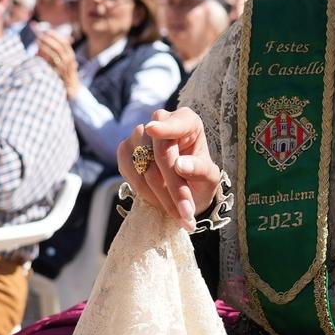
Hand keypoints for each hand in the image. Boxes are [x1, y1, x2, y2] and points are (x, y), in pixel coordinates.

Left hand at [35, 30, 81, 95]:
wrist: (71, 88)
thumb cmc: (63, 73)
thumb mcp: (62, 61)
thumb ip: (56, 51)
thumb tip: (45, 39)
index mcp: (71, 55)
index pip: (64, 42)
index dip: (55, 35)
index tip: (46, 31)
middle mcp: (69, 60)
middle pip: (60, 46)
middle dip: (49, 39)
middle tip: (39, 35)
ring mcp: (65, 67)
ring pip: (56, 53)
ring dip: (46, 46)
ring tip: (37, 41)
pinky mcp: (59, 73)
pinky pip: (51, 62)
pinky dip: (45, 56)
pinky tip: (38, 52)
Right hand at [115, 108, 221, 231]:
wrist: (185, 189)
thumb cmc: (200, 177)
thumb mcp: (210, 177)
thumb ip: (200, 169)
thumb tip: (180, 165)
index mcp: (187, 120)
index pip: (176, 124)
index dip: (166, 128)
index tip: (153, 129)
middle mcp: (160, 121)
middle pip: (161, 152)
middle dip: (175, 187)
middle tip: (187, 213)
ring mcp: (139, 135)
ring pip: (146, 168)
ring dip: (162, 196)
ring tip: (179, 214)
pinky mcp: (125, 151)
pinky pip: (131, 176)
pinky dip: (147, 194)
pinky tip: (161, 203)